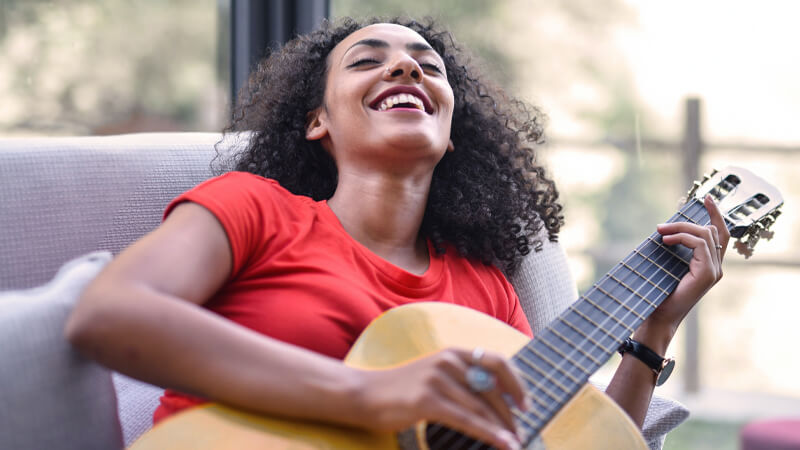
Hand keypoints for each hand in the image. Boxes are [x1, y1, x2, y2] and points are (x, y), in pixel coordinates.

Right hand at [354, 348, 527, 449]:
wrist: (364, 394)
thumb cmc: (401, 389)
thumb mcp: (435, 374)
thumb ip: (462, 379)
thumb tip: (495, 398)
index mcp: (452, 353)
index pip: (497, 360)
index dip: (516, 382)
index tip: (526, 404)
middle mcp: (447, 361)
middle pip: (493, 387)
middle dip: (511, 413)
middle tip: (520, 432)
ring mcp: (437, 379)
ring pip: (481, 407)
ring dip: (503, 428)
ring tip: (515, 443)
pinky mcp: (427, 400)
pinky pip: (466, 419)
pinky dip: (488, 433)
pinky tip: (502, 443)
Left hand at [638, 195, 728, 344]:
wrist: (658, 317)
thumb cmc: (658, 294)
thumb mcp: (666, 265)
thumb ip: (674, 248)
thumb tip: (664, 229)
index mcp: (709, 264)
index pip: (720, 234)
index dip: (715, 214)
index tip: (706, 198)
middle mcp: (716, 267)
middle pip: (713, 230)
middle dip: (687, 221)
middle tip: (661, 226)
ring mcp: (715, 271)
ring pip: (706, 234)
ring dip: (681, 229)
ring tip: (659, 232)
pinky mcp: (708, 274)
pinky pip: (700, 244)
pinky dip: (682, 238)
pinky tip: (665, 241)